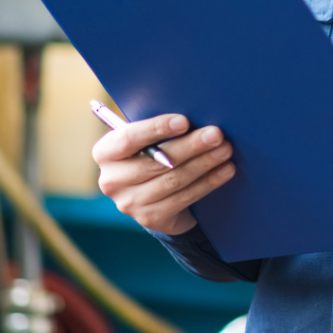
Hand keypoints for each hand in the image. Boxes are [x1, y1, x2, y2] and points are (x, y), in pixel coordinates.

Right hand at [94, 114, 234, 234]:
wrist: (156, 193)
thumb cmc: (155, 150)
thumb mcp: (150, 137)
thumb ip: (160, 128)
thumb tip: (196, 114)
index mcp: (106, 152)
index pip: (128, 139)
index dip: (156, 129)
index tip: (184, 121)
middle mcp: (111, 180)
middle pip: (156, 161)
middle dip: (191, 146)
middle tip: (217, 134)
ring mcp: (129, 203)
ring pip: (173, 180)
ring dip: (204, 163)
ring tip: (225, 150)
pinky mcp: (150, 218)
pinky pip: (184, 198)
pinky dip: (208, 182)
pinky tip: (225, 170)